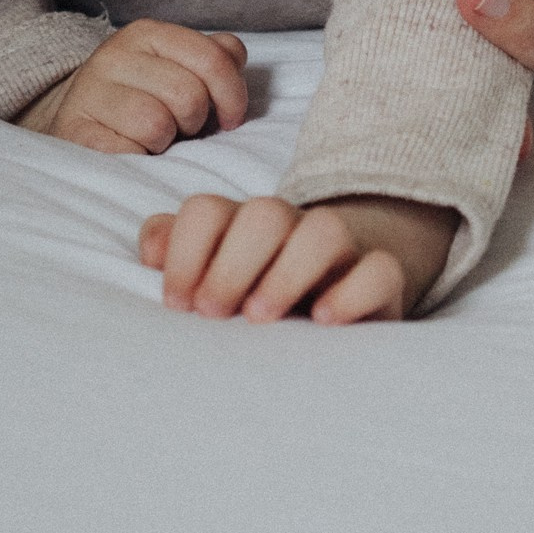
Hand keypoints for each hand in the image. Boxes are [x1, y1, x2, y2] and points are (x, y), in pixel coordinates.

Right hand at [21, 22, 248, 153]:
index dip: (233, 95)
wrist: (76, 121)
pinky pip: (128, 153)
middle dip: (194, 123)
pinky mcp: (75, 131)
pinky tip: (133, 154)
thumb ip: (213, 58)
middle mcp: (115, 55)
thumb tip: (235, 59)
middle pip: (189, 96)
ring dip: (164, 144)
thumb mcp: (176, 69)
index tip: (229, 119)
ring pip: (157, 124)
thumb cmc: (140, 99)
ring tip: (154, 142)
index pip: (213, 57)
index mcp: (147, 34)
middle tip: (180, 130)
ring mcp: (91, 92)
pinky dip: (140, 161)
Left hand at [138, 193, 457, 322]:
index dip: (186, 251)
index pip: (208, 211)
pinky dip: (352, 292)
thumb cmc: (262, 294)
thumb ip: (177, 253)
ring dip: (287, 272)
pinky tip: (324, 321)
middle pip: (263, 214)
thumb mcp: (217, 276)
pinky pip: (379, 270)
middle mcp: (293, 229)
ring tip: (260, 317)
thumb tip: (150, 250)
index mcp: (244, 226)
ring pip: (325, 231)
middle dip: (231, 263)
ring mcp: (343, 252)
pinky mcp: (383, 282)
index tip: (177, 303)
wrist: (346, 298)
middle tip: (212, 312)